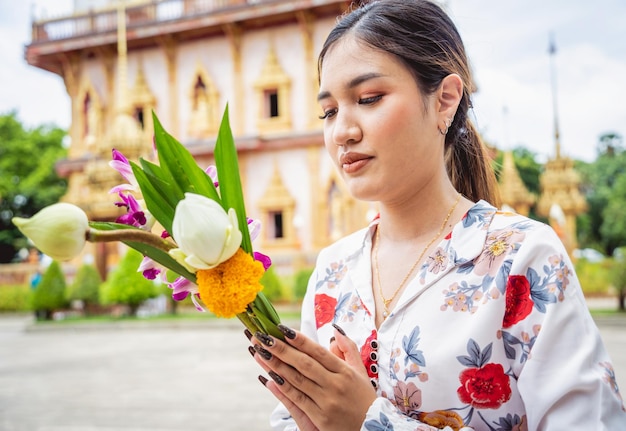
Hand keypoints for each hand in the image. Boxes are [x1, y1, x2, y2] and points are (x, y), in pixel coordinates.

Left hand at [252, 325, 375, 430]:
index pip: (318, 351)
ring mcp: (327, 402)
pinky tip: (269, 378)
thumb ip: (348, 349)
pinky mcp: (321, 418)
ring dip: (276, 365)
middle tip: (263, 336)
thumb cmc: (364, 398)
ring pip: (297, 380)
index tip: (282, 328)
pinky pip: (297, 400)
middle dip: (281, 349)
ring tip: (260, 353)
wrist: (374, 428)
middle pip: (304, 363)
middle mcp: (336, 385)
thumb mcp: (361, 371)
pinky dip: (282, 389)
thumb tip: (335, 329)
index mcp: (345, 371)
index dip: (299, 340)